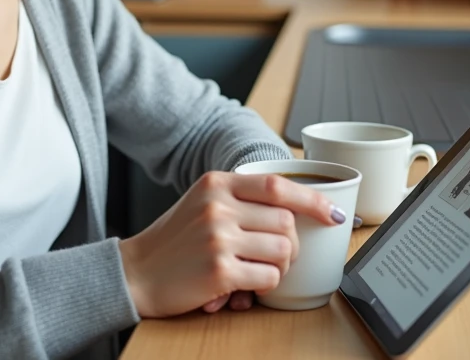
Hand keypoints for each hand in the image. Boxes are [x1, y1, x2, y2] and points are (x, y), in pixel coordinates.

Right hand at [118, 171, 345, 317]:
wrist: (136, 272)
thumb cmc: (174, 240)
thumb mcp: (202, 202)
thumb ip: (240, 198)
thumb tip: (296, 208)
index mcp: (216, 183)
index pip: (278, 185)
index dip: (312, 200)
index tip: (332, 213)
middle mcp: (218, 206)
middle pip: (286, 222)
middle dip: (293, 243)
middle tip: (281, 255)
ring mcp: (218, 238)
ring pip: (283, 251)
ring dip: (281, 267)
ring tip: (260, 270)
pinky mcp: (219, 271)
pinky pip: (268, 278)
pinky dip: (266, 285)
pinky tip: (247, 285)